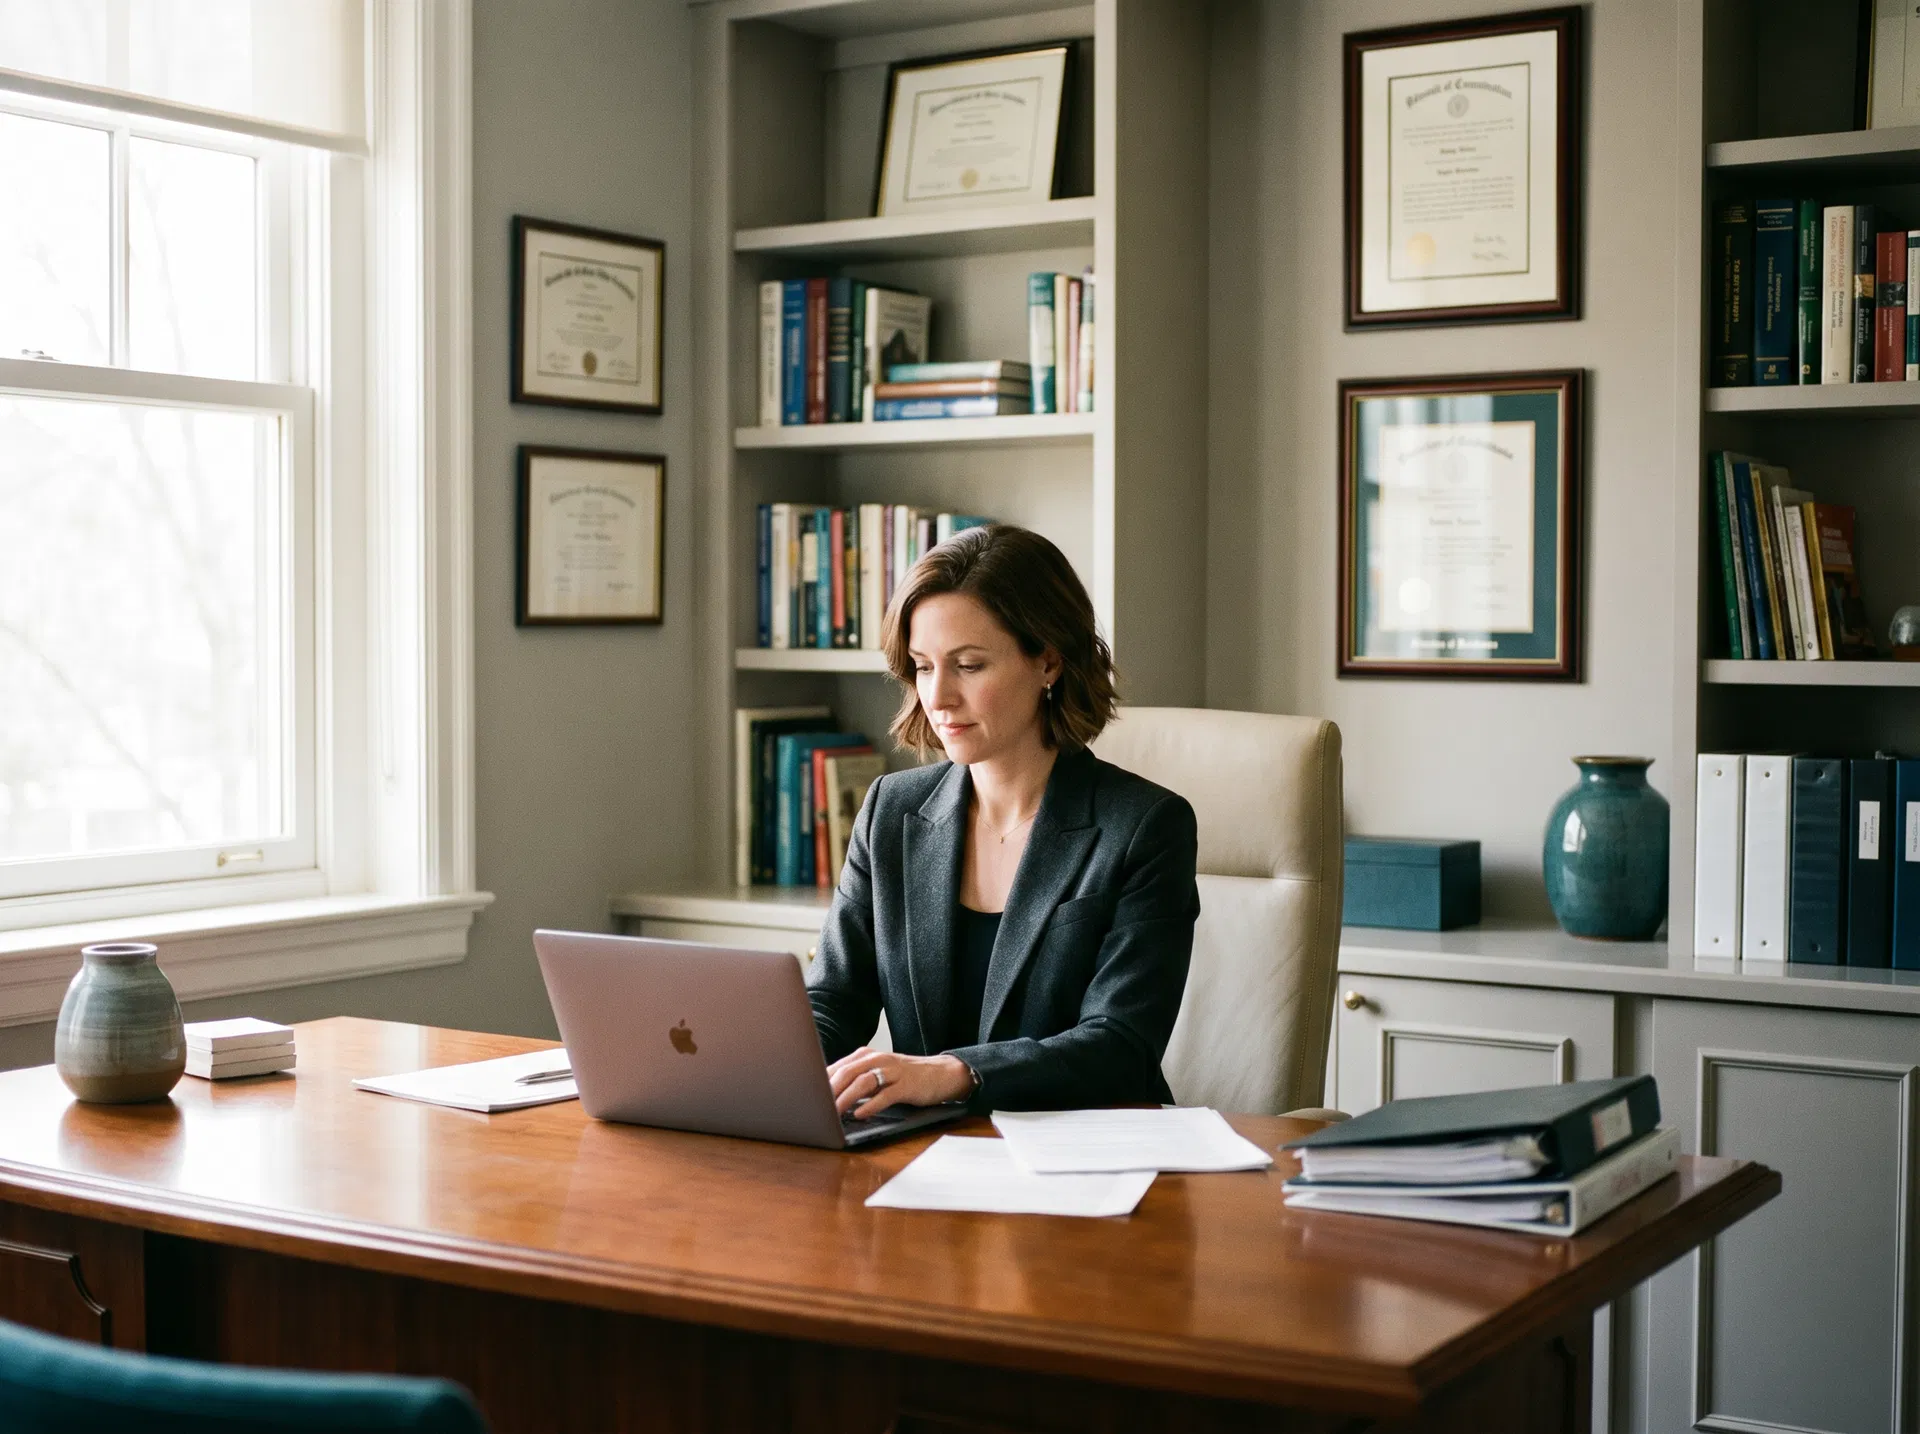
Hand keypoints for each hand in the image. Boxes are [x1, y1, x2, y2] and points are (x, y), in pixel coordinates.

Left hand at [827, 1047, 973, 1118]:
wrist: (940, 1073)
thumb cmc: (903, 1076)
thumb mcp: (877, 1073)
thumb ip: (855, 1080)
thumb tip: (827, 1095)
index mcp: (866, 1055)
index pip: (837, 1067)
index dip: (821, 1082)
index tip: (808, 1097)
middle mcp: (877, 1059)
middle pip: (847, 1072)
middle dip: (830, 1090)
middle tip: (816, 1107)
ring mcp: (892, 1071)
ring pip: (863, 1082)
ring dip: (846, 1098)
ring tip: (834, 1113)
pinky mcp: (906, 1085)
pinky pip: (885, 1095)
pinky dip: (870, 1105)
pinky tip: (860, 1114)